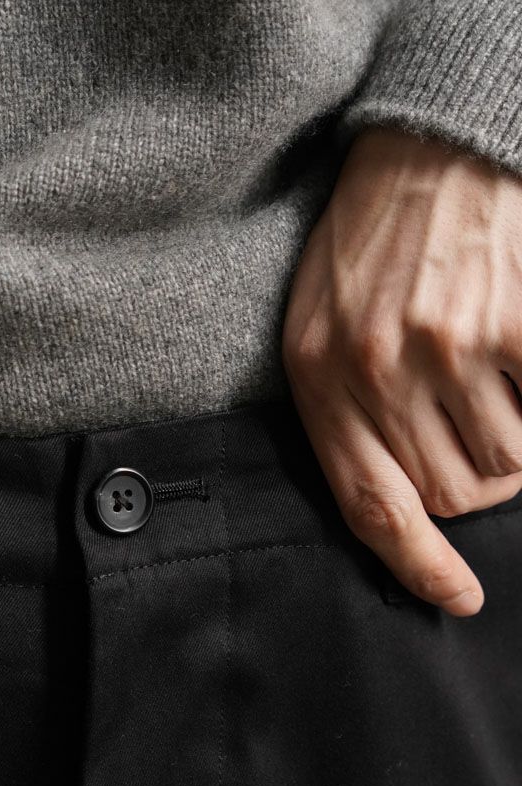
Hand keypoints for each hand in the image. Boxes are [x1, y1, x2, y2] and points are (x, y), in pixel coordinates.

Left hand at [281, 126, 521, 615]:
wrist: (426, 152)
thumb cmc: (367, 251)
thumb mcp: (317, 332)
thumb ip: (344, 415)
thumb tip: (405, 503)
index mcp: (321, 381)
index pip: (371, 506)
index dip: (417, 567)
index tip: (459, 600)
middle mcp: (380, 371)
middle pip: (453, 494)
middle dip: (476, 481)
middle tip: (475, 430)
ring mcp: (448, 346)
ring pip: (510, 460)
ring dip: (513, 442)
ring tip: (493, 384)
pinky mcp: (510, 324)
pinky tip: (514, 356)